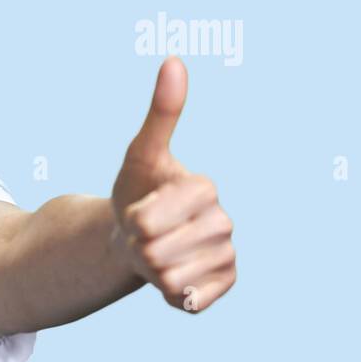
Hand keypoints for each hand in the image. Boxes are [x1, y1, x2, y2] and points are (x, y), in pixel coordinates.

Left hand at [109, 56, 236, 311]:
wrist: (138, 236)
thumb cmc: (137, 192)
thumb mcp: (140, 155)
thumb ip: (161, 114)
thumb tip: (174, 60)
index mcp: (205, 188)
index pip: (149, 220)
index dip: (133, 221)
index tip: (140, 210)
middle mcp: (224, 222)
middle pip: (156, 251)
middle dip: (138, 248)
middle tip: (144, 236)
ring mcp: (227, 255)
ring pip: (168, 277)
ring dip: (150, 271)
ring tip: (155, 253)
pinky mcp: (225, 284)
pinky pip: (186, 300)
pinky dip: (169, 294)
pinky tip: (171, 277)